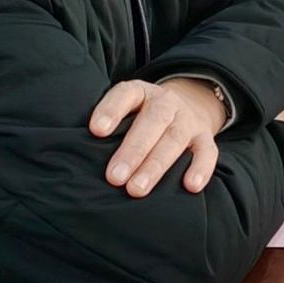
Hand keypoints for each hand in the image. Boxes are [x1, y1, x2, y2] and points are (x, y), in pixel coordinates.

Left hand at [89, 79, 227, 196]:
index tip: (96, 131)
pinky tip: (191, 186)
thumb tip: (75, 156)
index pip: (126, 94)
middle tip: (115, 177)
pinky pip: (208, 152)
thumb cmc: (139, 118)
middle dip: (133, 150)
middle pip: (153, 121)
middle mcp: (167, 103)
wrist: (187, 104)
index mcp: (141, 93)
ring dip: (156, 165)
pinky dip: (201, 168)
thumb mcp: (125, 110)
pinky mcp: (205, 138)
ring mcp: (188, 120)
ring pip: (175, 139)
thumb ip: (107, 127)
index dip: (112, 110)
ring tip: (137, 189)